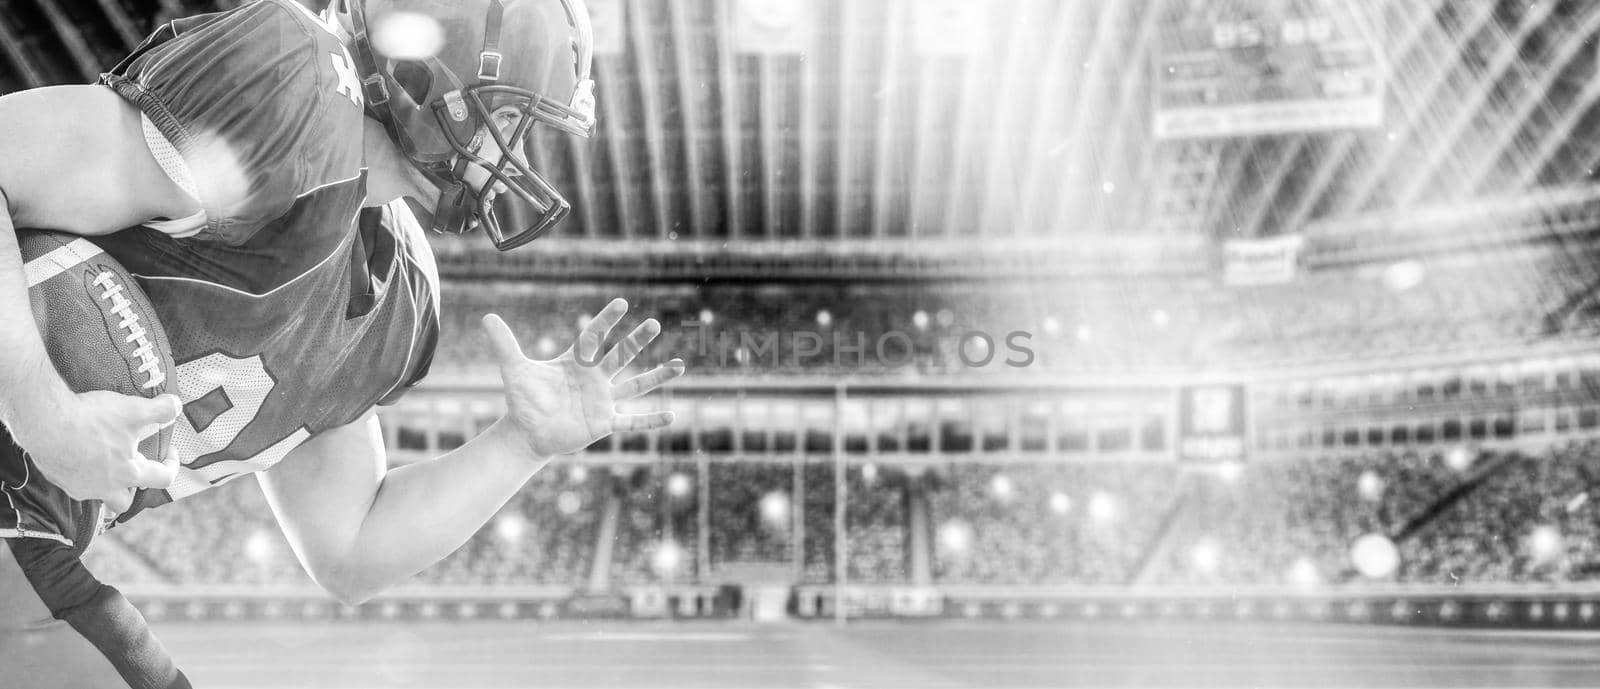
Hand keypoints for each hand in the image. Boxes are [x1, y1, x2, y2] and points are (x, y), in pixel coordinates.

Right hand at [10, 390, 181, 513]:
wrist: (43, 422)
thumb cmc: (90, 419)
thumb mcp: (133, 410)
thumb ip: (160, 410)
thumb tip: (176, 405)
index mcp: (128, 474)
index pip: (163, 479)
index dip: (172, 464)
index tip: (169, 451)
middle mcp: (104, 488)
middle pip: (124, 501)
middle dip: (133, 488)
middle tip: (132, 464)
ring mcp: (78, 487)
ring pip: (98, 494)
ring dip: (106, 482)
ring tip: (107, 459)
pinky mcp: (58, 479)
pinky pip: (75, 483)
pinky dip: (83, 472)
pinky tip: (81, 452)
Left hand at [482, 299, 684, 457]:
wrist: (527, 432)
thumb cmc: (523, 400)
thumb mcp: (514, 371)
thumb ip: (505, 345)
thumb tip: (486, 317)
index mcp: (576, 362)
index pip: (594, 337)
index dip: (607, 320)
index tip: (621, 304)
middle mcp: (594, 378)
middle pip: (620, 356)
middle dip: (636, 341)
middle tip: (654, 324)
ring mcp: (602, 400)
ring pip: (635, 386)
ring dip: (657, 377)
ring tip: (680, 366)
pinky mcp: (603, 423)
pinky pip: (632, 422)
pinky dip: (650, 421)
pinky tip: (672, 416)